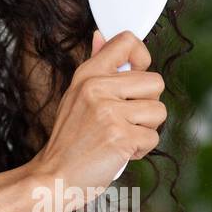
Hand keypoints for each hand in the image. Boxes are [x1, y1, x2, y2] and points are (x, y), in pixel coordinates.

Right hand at [27, 30, 166, 211]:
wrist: (53, 176)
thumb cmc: (69, 139)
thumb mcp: (75, 95)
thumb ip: (95, 65)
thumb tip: (102, 35)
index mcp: (87, 74)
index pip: (126, 41)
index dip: (141, 56)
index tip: (135, 73)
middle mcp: (97, 88)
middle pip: (156, 81)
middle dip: (147, 104)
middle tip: (124, 118)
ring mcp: (109, 112)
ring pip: (159, 111)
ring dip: (146, 129)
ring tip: (121, 135)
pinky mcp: (121, 137)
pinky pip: (153, 138)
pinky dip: (141, 150)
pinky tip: (120, 152)